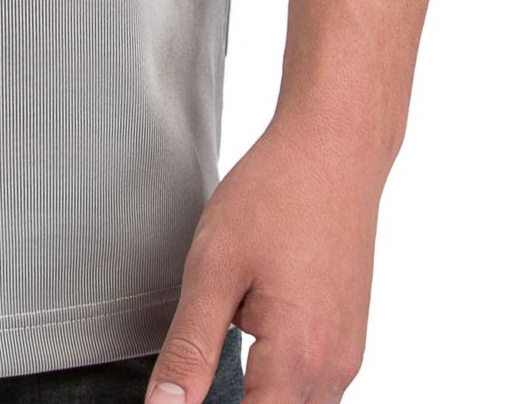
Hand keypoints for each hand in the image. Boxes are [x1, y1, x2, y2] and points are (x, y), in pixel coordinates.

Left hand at [145, 112, 380, 402]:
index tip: (179, 398)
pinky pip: (312, 384)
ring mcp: (346, 354)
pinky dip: (278, 378)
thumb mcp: (213, 267)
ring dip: (259, 393)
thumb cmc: (274, 194)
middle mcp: (333, 368)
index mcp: (298, 357)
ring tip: (224, 341)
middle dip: (233, 402)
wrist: (334, 149)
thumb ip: (190, 347)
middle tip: (197, 363)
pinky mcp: (348, 338)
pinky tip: (252, 334)